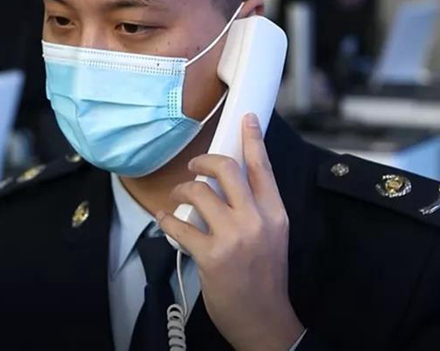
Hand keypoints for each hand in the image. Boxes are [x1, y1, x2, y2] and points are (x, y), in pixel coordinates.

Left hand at [157, 113, 303, 350]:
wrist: (264, 319)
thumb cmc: (265, 277)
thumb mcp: (272, 236)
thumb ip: (257, 208)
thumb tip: (231, 183)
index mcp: (275, 213)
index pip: (263, 168)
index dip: (252, 139)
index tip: (245, 120)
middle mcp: (256, 220)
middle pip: (227, 169)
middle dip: (204, 161)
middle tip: (194, 167)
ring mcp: (234, 237)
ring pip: (199, 193)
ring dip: (182, 191)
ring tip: (178, 198)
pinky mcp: (211, 256)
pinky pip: (180, 225)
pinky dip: (167, 219)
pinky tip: (164, 218)